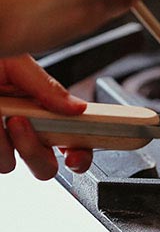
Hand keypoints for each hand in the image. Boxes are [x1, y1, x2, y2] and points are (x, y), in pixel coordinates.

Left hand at [0, 55, 91, 179]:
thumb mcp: (15, 64)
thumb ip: (47, 88)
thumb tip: (78, 107)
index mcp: (40, 111)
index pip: (73, 142)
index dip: (80, 153)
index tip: (73, 153)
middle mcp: (20, 131)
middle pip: (44, 167)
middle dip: (33, 149)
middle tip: (18, 122)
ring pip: (7, 165)